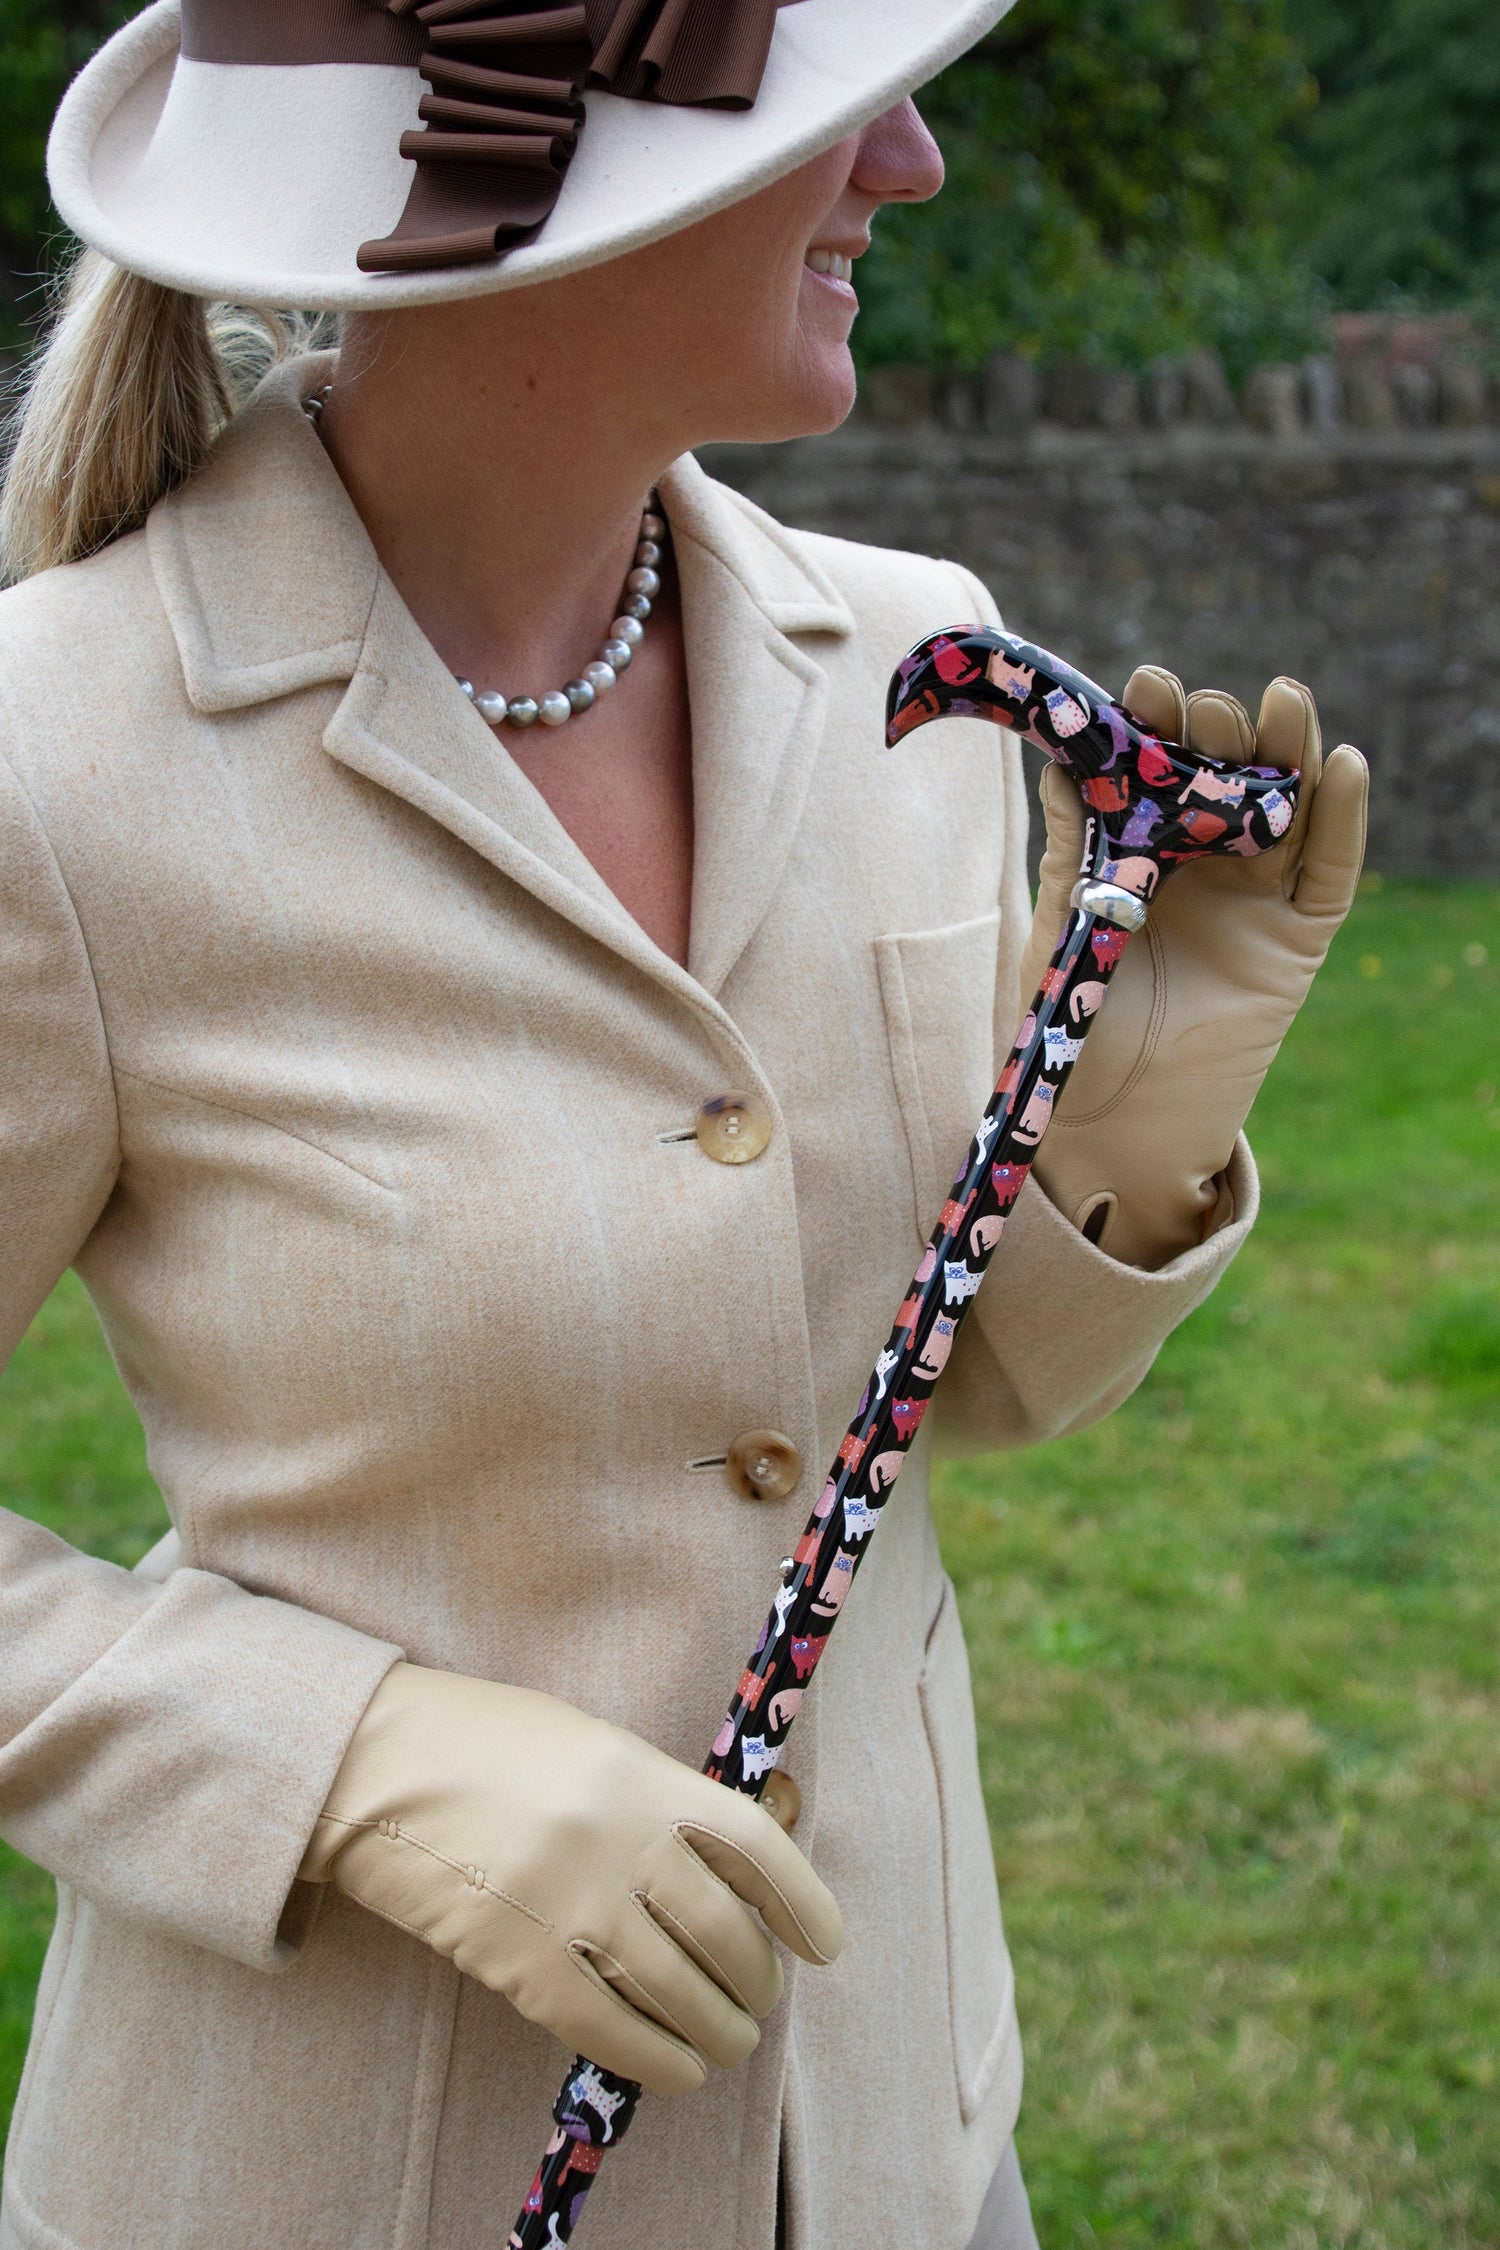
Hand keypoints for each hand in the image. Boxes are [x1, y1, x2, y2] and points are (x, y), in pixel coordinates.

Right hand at [300, 1663, 841, 2093]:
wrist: (378, 1766)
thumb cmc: (487, 1743)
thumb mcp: (589, 1745)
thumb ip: (655, 1799)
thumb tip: (727, 1871)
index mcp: (639, 1773)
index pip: (752, 1845)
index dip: (802, 1901)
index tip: (824, 1943)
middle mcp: (615, 1838)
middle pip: (723, 1933)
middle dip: (757, 1980)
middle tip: (760, 1998)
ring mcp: (567, 1903)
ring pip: (676, 1992)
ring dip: (718, 2031)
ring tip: (729, 2042)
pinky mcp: (517, 1960)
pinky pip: (607, 2029)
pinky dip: (655, 2060)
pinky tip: (678, 2070)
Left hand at [1018, 668, 1367, 1267]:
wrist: (1108, 1123)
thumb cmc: (1074, 1027)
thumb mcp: (1064, 929)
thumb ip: (1071, 851)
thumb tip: (1061, 761)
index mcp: (1143, 850)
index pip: (1160, 772)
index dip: (1159, 727)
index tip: (1145, 686)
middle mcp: (1204, 862)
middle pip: (1228, 778)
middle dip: (1219, 735)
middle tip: (1201, 708)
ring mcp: (1256, 897)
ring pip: (1287, 810)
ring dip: (1291, 751)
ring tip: (1286, 700)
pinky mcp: (1297, 941)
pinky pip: (1330, 873)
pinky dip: (1342, 822)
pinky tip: (1341, 767)